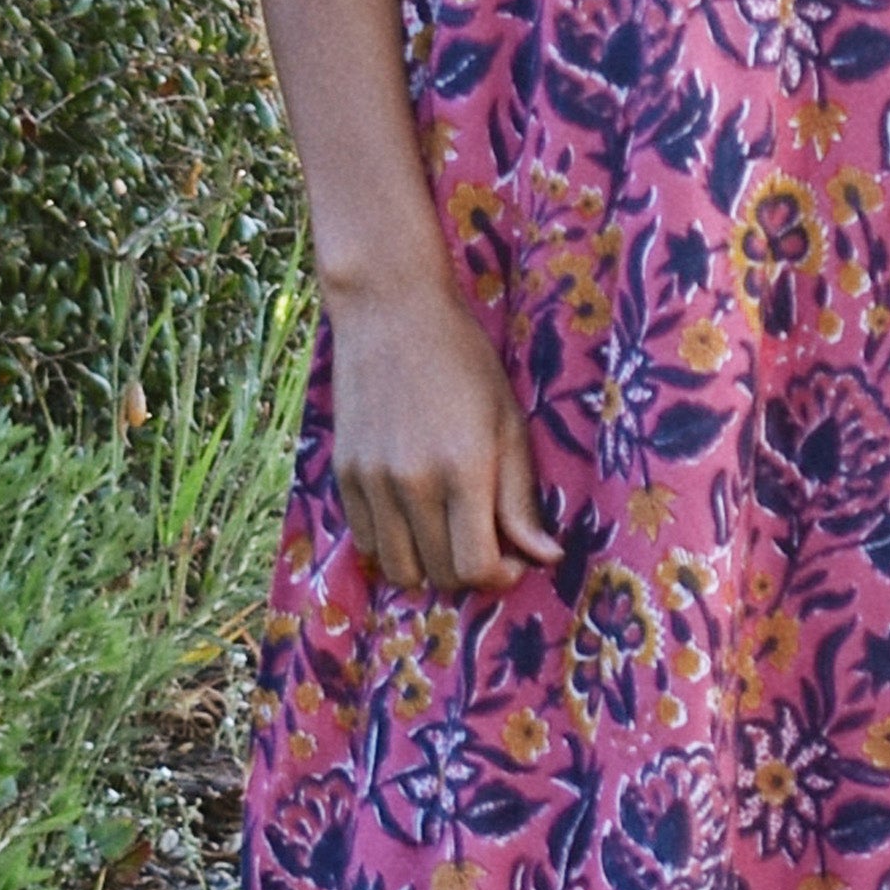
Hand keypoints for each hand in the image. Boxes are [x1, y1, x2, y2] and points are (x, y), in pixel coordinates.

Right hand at [327, 276, 559, 594]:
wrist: (391, 312)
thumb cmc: (464, 362)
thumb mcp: (508, 424)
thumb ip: (521, 498)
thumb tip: (545, 558)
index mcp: (465, 469)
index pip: (478, 566)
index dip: (502, 576)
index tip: (515, 559)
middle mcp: (412, 483)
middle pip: (440, 575)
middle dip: (470, 572)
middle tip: (486, 543)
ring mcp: (372, 481)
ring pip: (398, 569)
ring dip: (429, 567)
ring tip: (449, 535)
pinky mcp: (344, 475)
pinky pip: (367, 543)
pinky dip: (394, 546)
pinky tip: (415, 517)